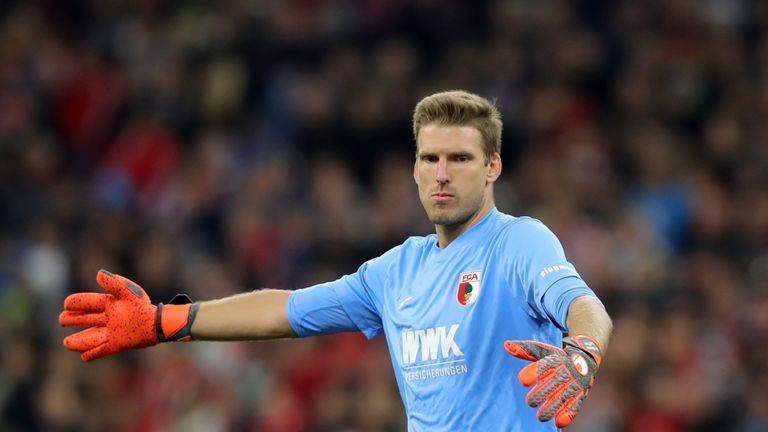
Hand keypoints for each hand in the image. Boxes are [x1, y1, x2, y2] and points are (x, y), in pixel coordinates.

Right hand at [60, 270, 196, 360]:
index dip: (76, 302)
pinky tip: (83, 356)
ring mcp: (112, 332)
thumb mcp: (129, 292)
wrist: (157, 324)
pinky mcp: (117, 344)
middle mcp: (108, 318)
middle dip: (72, 319)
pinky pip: (101, 350)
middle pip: (85, 319)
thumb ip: (114, 283)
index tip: (67, 304)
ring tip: (67, 342)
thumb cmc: (143, 306)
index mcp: (109, 303)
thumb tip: (98, 274)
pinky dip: (92, 353)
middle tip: (63, 319)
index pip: (88, 302)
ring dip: (79, 340)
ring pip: (91, 336)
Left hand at [504, 335, 601, 427]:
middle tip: (530, 402)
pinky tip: (558, 422)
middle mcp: (564, 373)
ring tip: (540, 416)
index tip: (523, 381)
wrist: (584, 360)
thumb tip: (506, 345)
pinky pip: (575, 406)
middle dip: (540, 395)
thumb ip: (524, 350)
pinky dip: (567, 414)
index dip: (533, 373)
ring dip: (551, 408)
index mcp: (554, 361)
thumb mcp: (542, 351)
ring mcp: (573, 385)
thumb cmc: (556, 357)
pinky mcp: (579, 396)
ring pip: (562, 398)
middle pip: (552, 385)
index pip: (544, 366)